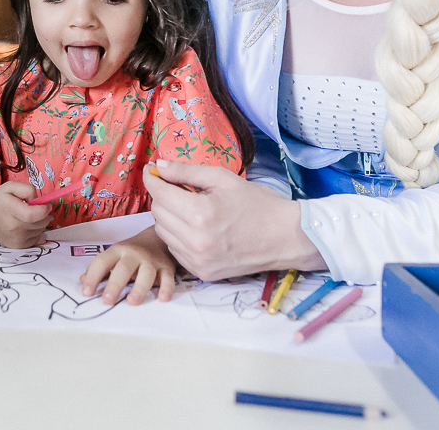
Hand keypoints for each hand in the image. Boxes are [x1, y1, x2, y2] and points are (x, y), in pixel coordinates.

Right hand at [0, 181, 52, 247]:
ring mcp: (15, 239)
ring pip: (41, 230)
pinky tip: (26, 226)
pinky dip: (35, 231)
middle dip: (43, 215)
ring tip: (27, 217)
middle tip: (35, 209)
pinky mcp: (18, 246)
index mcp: (9, 209)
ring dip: (39, 223)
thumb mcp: (10, 187)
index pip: (32, 215)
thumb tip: (40, 202)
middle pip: (40, 223)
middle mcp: (12, 227)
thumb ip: (27, 189)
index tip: (46, 205)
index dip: (44, 210)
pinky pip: (37, 238)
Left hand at [79, 226, 175, 305]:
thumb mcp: (114, 255)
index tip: (86, 293)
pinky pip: (168, 278)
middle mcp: (134, 254)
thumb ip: (100, 269)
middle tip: (107, 301)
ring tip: (132, 302)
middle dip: (115, 284)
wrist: (157, 238)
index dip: (93, 277)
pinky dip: (167, 288)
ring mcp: (151, 261)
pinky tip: (163, 298)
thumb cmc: (131, 252)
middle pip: (123, 268)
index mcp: (117, 251)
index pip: (102, 262)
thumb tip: (82, 281)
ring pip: (146, 274)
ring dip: (139, 288)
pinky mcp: (166, 267)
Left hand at [145, 161, 323, 281]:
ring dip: (169, 217)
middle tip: (180, 188)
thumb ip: (186, 171)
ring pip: (163, 232)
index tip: (152, 170)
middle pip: (158, 213)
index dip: (153, 178)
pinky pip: (175, 250)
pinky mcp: (202, 273)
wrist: (286, 237)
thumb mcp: (223, 179)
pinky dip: (178, 237)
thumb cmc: (257, 203)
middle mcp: (195, 241)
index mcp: (200, 214)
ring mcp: (198, 261)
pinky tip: (197, 228)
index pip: (159, 193)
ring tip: (191, 208)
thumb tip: (158, 165)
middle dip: (164, 196)